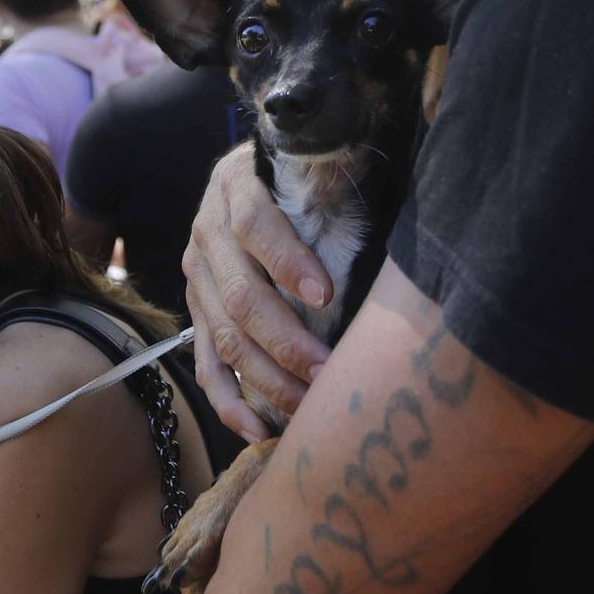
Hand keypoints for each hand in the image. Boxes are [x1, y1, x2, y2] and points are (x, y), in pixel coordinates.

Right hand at [182, 146, 334, 442]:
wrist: (249, 177)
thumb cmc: (303, 175)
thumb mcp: (312, 162)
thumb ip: (335, 178)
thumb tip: (395, 206)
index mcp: (234, 185)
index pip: (253, 223)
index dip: (286, 259)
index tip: (326, 293)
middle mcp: (206, 231)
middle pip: (240, 294)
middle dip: (287, 340)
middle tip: (329, 372)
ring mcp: (198, 277)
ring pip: (225, 337)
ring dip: (267, 378)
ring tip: (309, 406)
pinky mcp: (198, 313)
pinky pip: (205, 365)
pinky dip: (229, 402)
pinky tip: (259, 430)